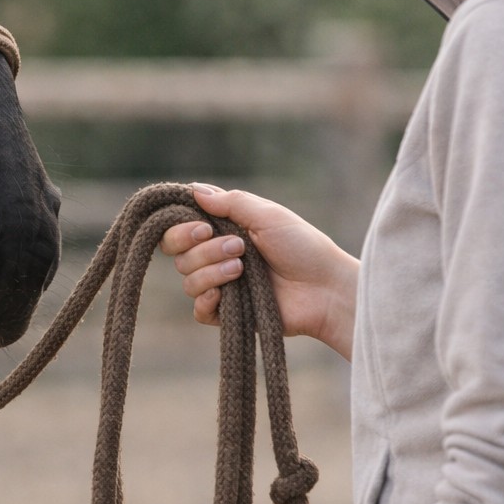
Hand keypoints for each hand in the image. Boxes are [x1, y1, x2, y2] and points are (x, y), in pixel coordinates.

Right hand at [158, 183, 358, 360]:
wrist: (325, 289)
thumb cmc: (302, 246)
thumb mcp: (267, 215)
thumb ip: (230, 202)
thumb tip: (194, 190)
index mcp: (224, 229)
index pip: (181, 227)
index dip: (181, 228)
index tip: (202, 227)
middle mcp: (217, 255)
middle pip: (178, 254)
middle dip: (201, 249)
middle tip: (237, 246)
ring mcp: (222, 285)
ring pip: (188, 280)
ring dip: (211, 271)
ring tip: (243, 267)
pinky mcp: (228, 313)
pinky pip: (199, 310)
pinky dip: (206, 300)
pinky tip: (224, 293)